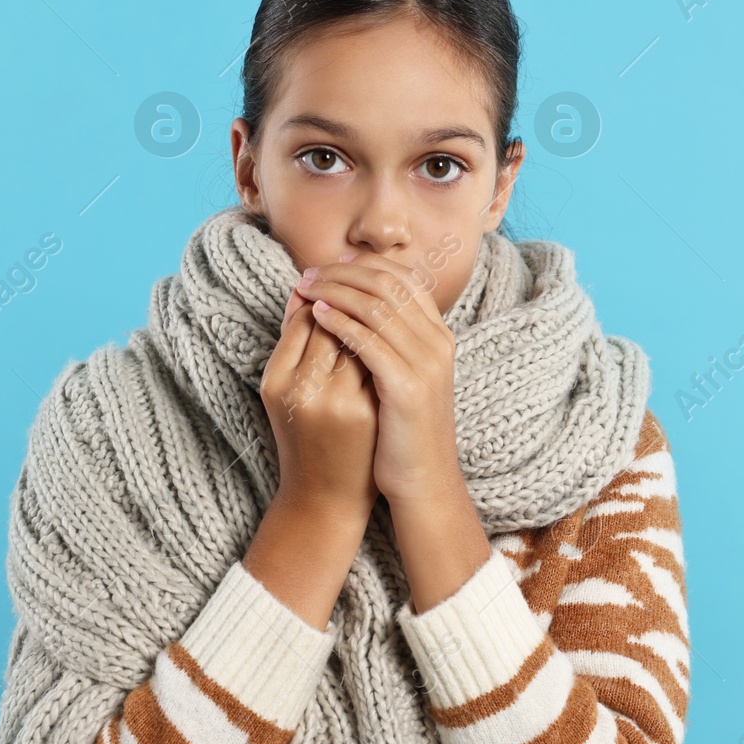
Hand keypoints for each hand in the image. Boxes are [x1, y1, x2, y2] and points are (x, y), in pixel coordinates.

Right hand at [258, 284, 380, 527]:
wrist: (326, 496)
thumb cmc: (304, 436)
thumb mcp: (284, 390)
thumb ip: (293, 341)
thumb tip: (305, 293)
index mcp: (277, 381)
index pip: (306, 319)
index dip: (326, 300)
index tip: (338, 299)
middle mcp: (305, 390)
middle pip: (334, 325)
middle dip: (351, 306)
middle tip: (363, 301)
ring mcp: (340, 402)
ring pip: (360, 341)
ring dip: (371, 323)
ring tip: (375, 321)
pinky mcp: (368, 413)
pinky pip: (379, 364)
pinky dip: (385, 349)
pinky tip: (391, 345)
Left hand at [295, 251, 463, 505]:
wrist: (423, 480)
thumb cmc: (404, 431)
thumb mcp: (403, 377)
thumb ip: (389, 341)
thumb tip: (355, 304)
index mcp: (438, 336)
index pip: (404, 279)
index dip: (366, 265)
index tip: (332, 263)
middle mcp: (437, 343)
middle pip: (388, 285)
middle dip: (344, 273)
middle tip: (309, 273)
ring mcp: (426, 364)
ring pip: (376, 307)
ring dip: (335, 291)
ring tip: (305, 288)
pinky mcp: (407, 387)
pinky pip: (367, 341)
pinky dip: (339, 323)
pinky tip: (315, 317)